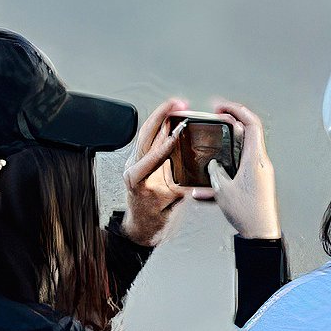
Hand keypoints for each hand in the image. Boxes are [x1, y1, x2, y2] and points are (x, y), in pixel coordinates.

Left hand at [121, 98, 194, 247]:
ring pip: (146, 134)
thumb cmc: (153, 219)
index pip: (147, 160)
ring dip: (162, 117)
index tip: (174, 136)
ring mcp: (136, 161)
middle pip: (144, 136)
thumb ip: (181, 189)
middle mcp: (133, 168)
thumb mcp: (170, 206)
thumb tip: (198, 176)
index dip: (161, 147)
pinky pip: (151, 138)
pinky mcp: (142, 159)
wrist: (142, 225)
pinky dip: (162, 126)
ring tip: (178, 105)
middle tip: (178, 105)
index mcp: (136, 181)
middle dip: (161, 117)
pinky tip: (172, 117)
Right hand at [208, 100, 279, 240]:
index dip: (237, 110)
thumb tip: (213, 165)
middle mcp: (261, 163)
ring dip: (229, 144)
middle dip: (231, 123)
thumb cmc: (249, 214)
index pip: (251, 124)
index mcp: (255, 160)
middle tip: (216, 119)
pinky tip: (212, 182)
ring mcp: (261, 172)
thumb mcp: (223, 191)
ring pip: (244, 149)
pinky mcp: (258, 182)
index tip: (222, 107)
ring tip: (213, 147)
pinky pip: (242, 167)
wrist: (262, 234)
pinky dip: (229, 167)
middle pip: (248, 133)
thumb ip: (215, 173)